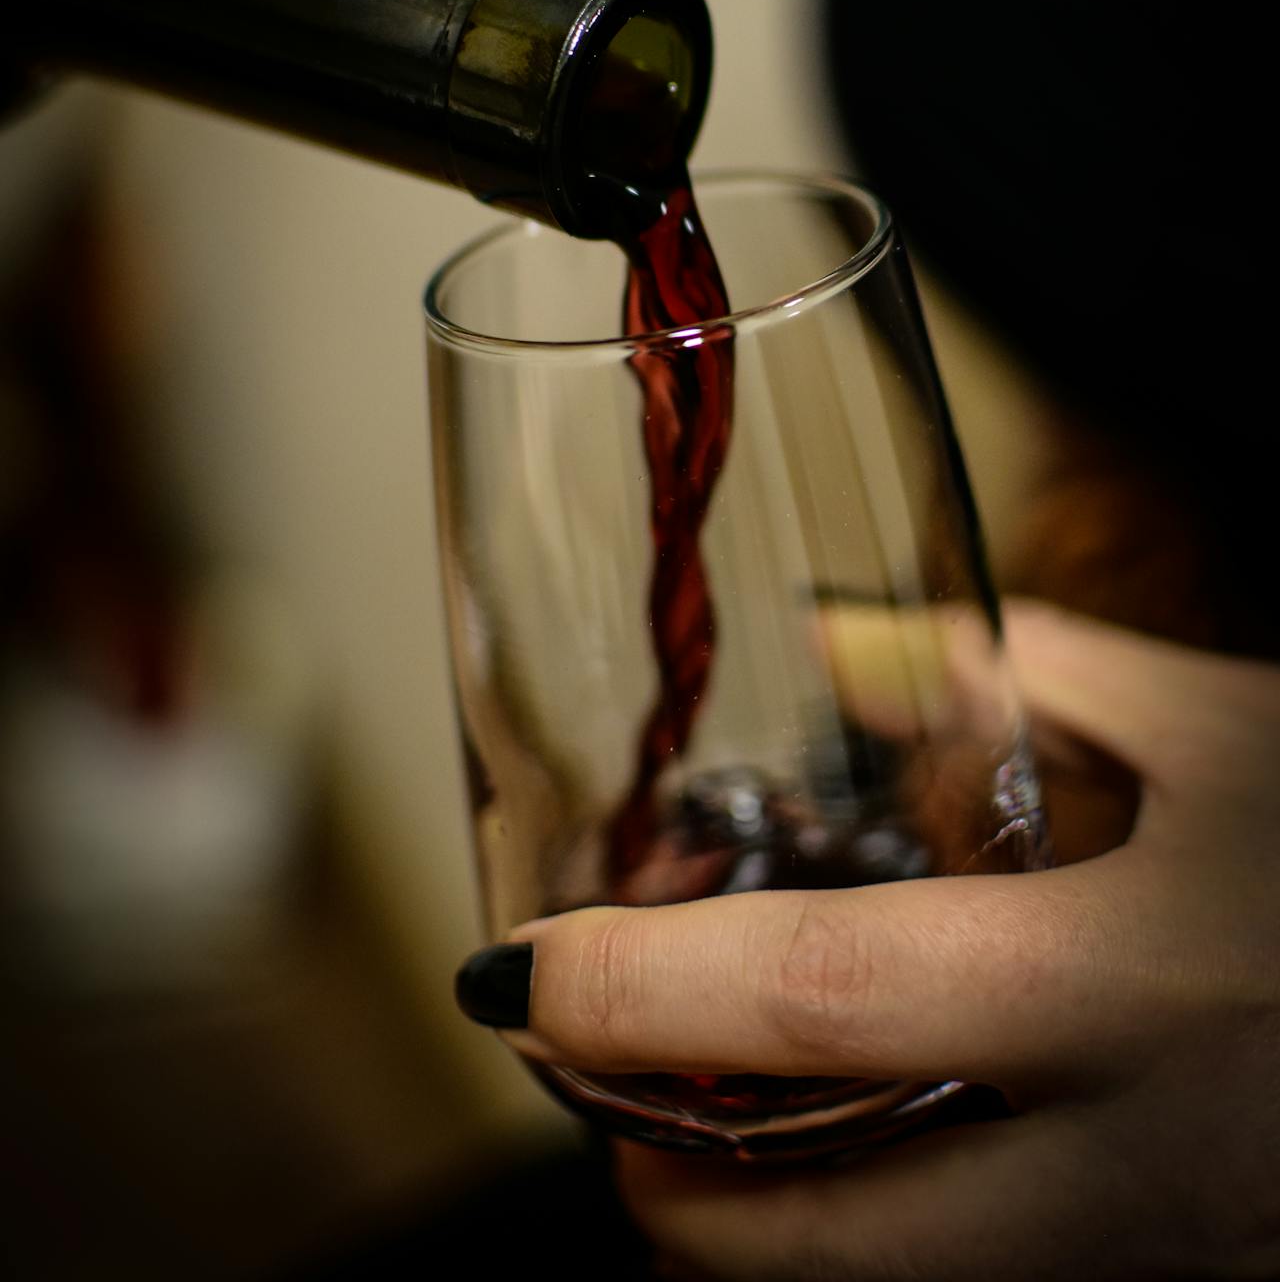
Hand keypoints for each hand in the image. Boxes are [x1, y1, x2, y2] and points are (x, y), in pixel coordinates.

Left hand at [461, 603, 1279, 1279]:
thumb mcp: (1227, 733)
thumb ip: (1010, 671)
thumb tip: (840, 641)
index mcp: (1109, 991)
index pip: (809, 1013)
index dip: (630, 993)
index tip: (521, 963)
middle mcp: (1111, 1174)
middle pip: (791, 1251)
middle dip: (648, 1181)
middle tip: (599, 1078)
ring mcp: (1139, 1274)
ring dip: (752, 1228)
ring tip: (715, 1111)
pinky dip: (874, 1246)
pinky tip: (879, 1141)